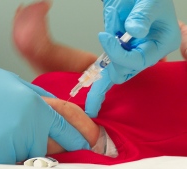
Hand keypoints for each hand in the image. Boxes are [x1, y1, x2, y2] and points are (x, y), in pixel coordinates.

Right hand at [0, 56, 89, 163]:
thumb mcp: (19, 84)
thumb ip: (41, 98)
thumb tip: (55, 109)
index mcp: (37, 107)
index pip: (66, 130)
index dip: (76, 138)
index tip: (83, 144)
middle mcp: (29, 126)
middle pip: (46, 147)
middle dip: (40, 142)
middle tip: (24, 132)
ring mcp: (13, 141)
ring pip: (27, 154)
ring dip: (20, 147)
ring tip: (4, 129)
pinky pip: (8, 159)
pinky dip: (4, 152)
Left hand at [85, 0, 180, 116]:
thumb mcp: (149, 2)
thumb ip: (142, 17)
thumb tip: (134, 32)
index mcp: (162, 44)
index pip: (139, 61)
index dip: (120, 53)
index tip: (106, 38)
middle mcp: (148, 53)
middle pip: (126, 72)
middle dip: (113, 60)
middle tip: (107, 39)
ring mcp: (133, 55)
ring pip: (116, 74)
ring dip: (106, 63)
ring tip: (107, 38)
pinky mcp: (120, 54)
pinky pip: (109, 73)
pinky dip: (100, 85)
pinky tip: (92, 101)